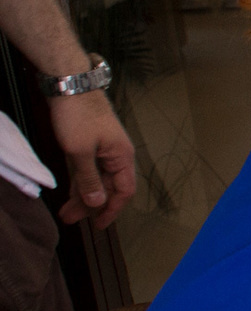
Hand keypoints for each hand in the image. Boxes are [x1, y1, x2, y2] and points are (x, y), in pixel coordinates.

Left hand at [47, 90, 134, 226]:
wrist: (70, 85)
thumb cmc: (79, 115)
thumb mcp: (80, 152)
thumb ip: (89, 179)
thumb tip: (97, 203)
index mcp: (121, 157)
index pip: (124, 191)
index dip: (112, 210)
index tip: (99, 225)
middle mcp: (116, 155)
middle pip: (108, 187)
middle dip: (91, 205)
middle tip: (71, 219)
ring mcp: (102, 148)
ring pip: (95, 178)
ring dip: (82, 195)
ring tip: (66, 210)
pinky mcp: (89, 142)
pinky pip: (87, 168)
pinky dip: (80, 180)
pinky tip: (70, 190)